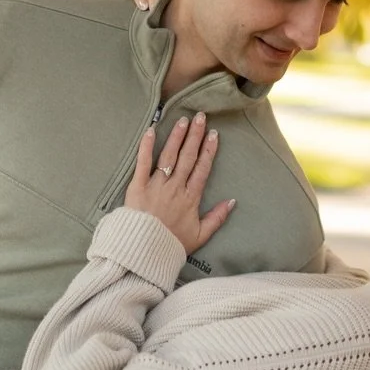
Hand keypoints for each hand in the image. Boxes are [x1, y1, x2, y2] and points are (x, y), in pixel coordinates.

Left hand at [124, 113, 233, 253]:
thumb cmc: (171, 244)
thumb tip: (232, 201)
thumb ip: (217, 218)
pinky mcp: (137, 186)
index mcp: (190, 198)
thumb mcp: (200, 236)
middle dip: (195, 136)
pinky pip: (142, 163)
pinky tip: (152, 130)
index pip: (202, 169)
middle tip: (201, 117)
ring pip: (169, 156)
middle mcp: (175, 188)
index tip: (213, 134)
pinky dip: (147, 146)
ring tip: (183, 120)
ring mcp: (156, 185)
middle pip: (188, 157)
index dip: (208, 150)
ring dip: (177, 137)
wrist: (144, 252)